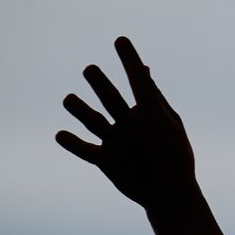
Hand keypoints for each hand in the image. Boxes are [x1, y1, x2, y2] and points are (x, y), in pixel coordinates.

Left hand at [56, 36, 196, 209]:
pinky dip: (73, 145)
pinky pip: (87, 152)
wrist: (171, 194)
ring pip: (95, 124)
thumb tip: (142, 69)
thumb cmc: (175, 153)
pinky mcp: (107, 162)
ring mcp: (119, 145)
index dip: (130, 59)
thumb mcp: (172, 122)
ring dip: (80, 111)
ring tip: (68, 99)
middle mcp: (134, 128)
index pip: (139, 82)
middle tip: (89, 70)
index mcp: (153, 116)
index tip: (120, 40)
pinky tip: (59, 135)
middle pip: (112, 101)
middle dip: (100, 84)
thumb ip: (155, 96)